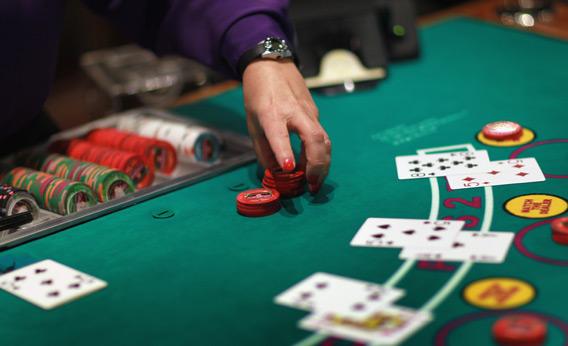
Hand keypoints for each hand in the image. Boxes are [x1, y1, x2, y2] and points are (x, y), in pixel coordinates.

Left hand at [242, 59, 330, 193]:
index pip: (279, 134)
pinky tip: (314, 167)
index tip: (289, 169)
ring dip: (323, 164)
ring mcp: (308, 112)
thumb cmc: (258, 95)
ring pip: (324, 140)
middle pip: (315, 138)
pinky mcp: (315, 113)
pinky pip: (321, 137)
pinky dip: (320, 155)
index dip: (285, 152)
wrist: (272, 65)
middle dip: (317, 165)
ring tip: (315, 182)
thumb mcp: (252, 123)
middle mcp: (294, 112)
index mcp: (271, 113)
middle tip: (312, 185)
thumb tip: (276, 174)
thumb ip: (263, 150)